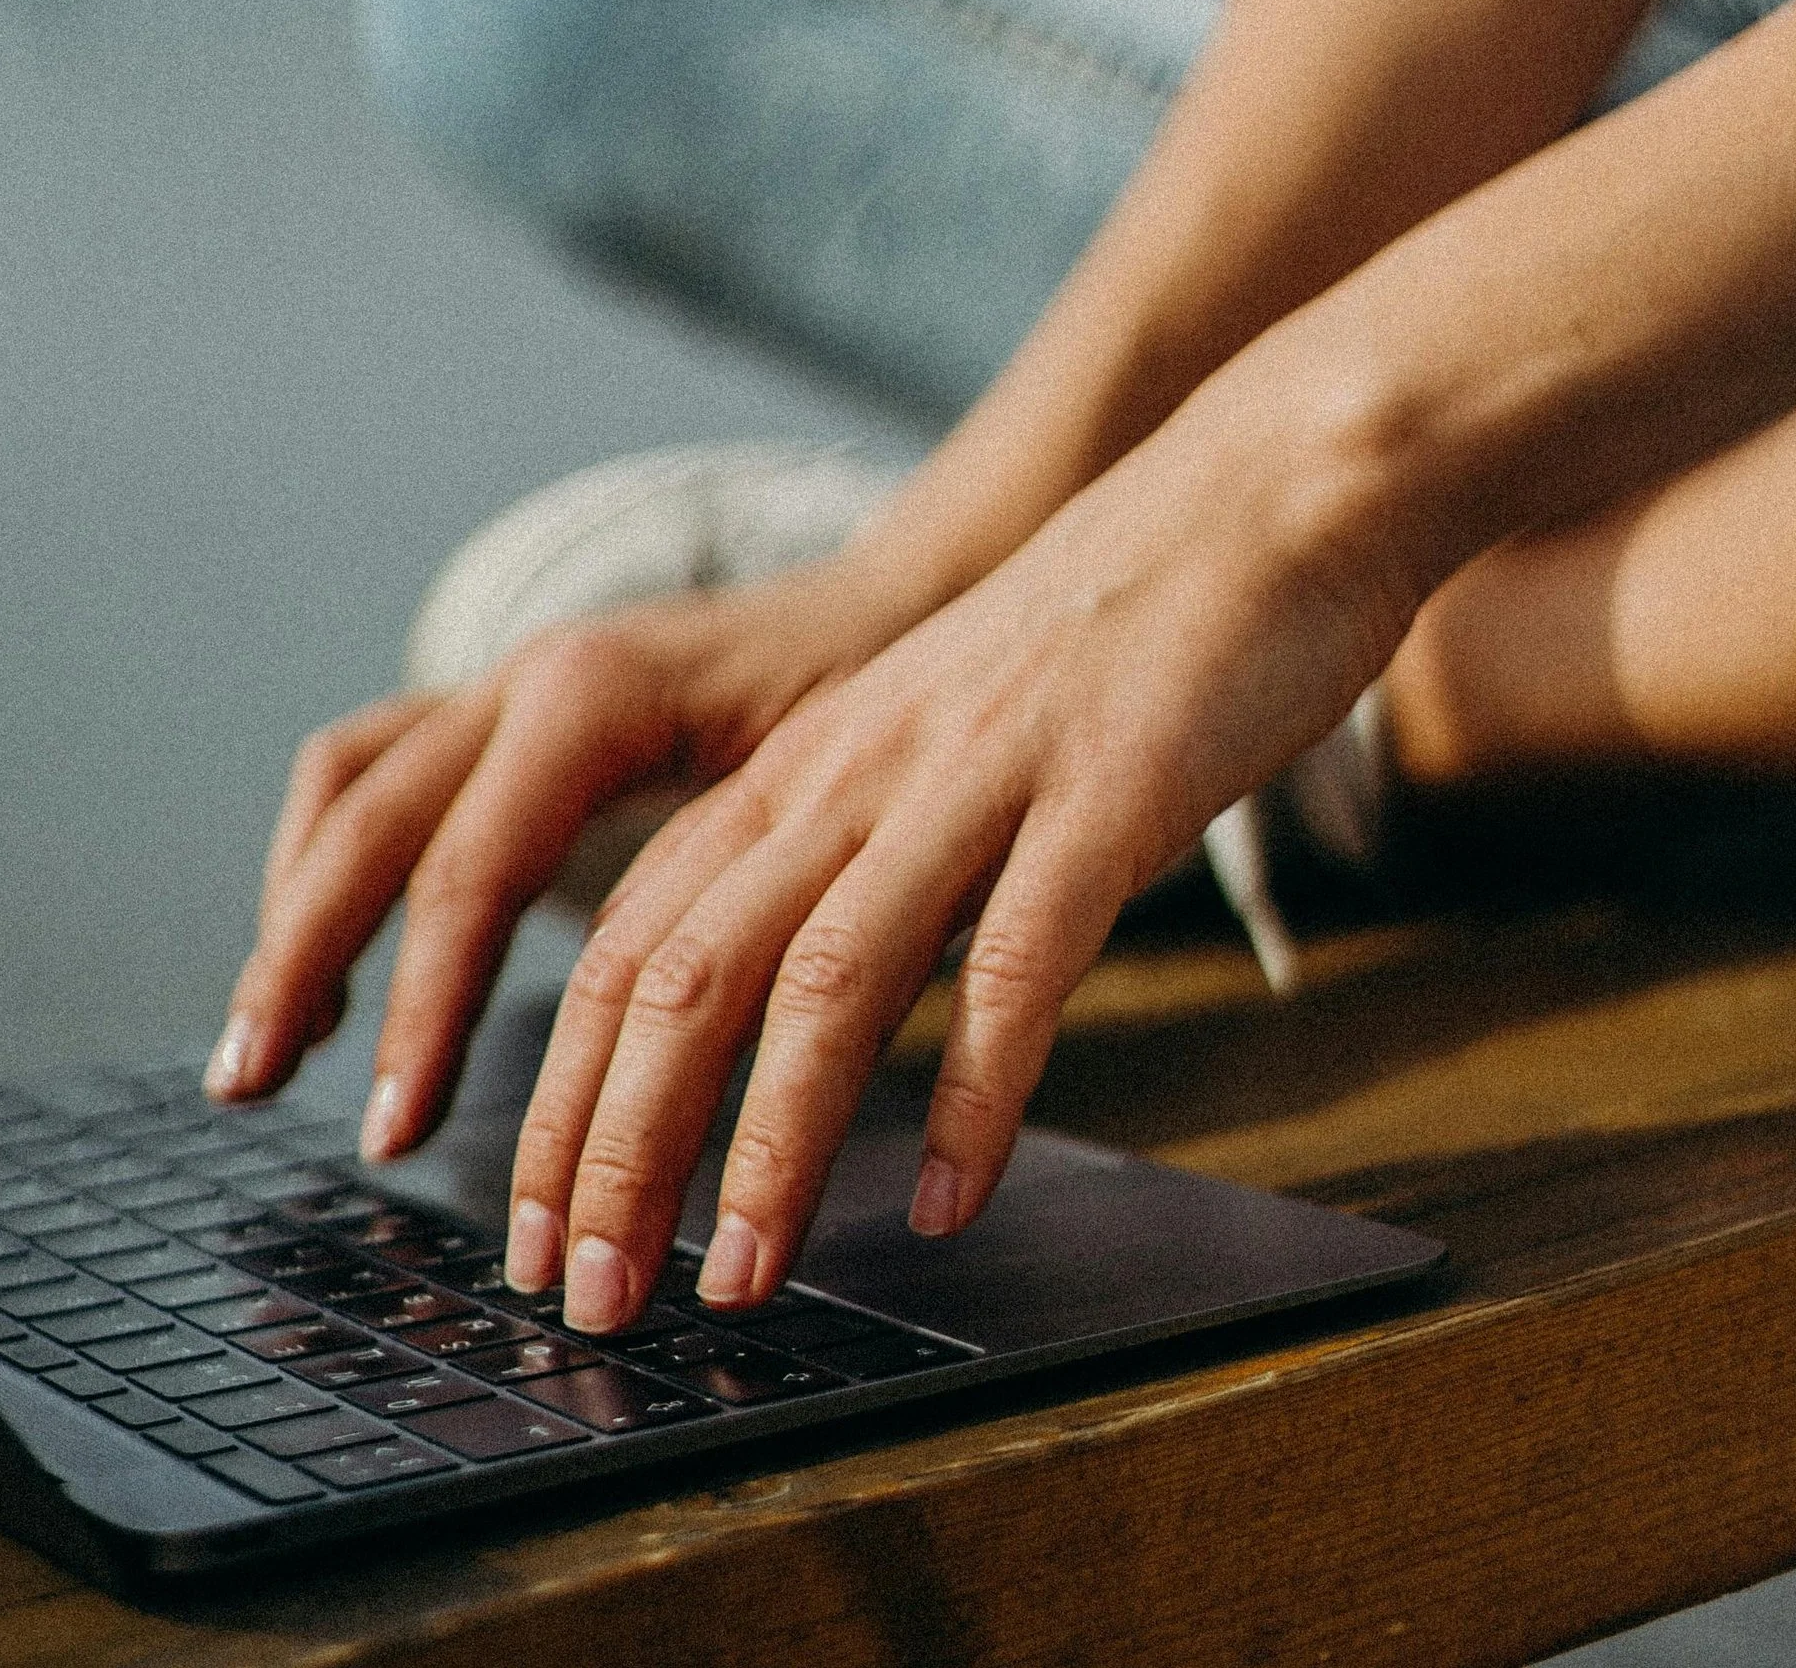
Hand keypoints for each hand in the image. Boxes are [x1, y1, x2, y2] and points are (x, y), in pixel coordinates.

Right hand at [207, 549, 909, 1134]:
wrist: (901, 594)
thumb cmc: (883, 697)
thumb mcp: (831, 786)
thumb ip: (755, 896)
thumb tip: (706, 1061)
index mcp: (600, 695)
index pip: (472, 866)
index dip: (423, 1007)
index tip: (399, 1130)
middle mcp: (532, 675)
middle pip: (371, 820)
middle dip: (300, 956)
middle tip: (254, 1089)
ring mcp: (509, 684)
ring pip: (351, 784)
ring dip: (293, 910)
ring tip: (270, 1047)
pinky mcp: (508, 708)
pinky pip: (377, 772)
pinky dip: (328, 866)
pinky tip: (336, 974)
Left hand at [495, 375, 1404, 1332]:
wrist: (1259, 495)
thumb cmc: (1101, 646)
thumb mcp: (934, 755)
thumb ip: (856, 878)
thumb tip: (772, 1051)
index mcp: (803, 768)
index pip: (632, 949)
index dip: (568, 1103)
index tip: (536, 1240)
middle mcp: (858, 770)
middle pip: (683, 971)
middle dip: (616, 1149)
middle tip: (590, 1299)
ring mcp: (976, 775)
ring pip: (823, 974)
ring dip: (768, 1143)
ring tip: (742, 1280)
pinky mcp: (1104, 791)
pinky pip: (1017, 956)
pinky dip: (973, 1087)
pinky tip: (948, 1195)